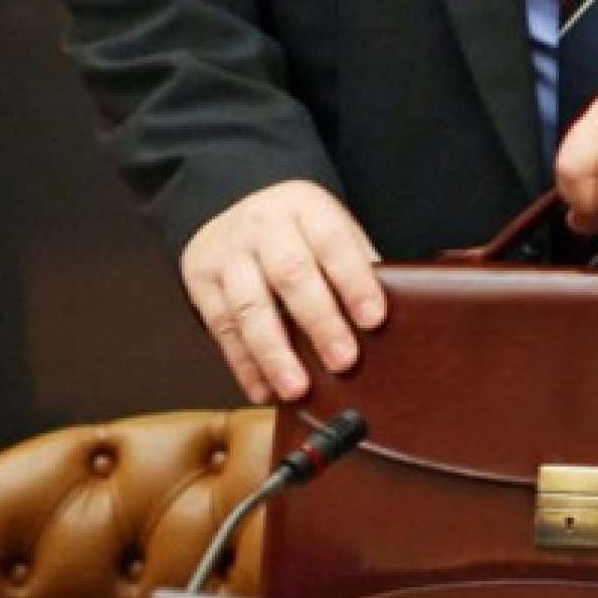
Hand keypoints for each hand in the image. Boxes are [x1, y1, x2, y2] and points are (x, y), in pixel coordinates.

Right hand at [180, 180, 384, 403]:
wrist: (238, 212)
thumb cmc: (301, 235)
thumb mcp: (332, 231)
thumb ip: (358, 267)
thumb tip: (397, 320)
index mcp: (305, 207)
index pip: (334, 243)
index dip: (354, 282)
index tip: (374, 319)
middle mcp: (262, 224)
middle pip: (291, 275)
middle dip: (319, 322)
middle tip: (343, 361)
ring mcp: (226, 251)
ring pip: (249, 307)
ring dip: (274, 354)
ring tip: (297, 389)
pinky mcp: (200, 279)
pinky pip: (221, 328)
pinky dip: (244, 365)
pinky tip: (264, 390)